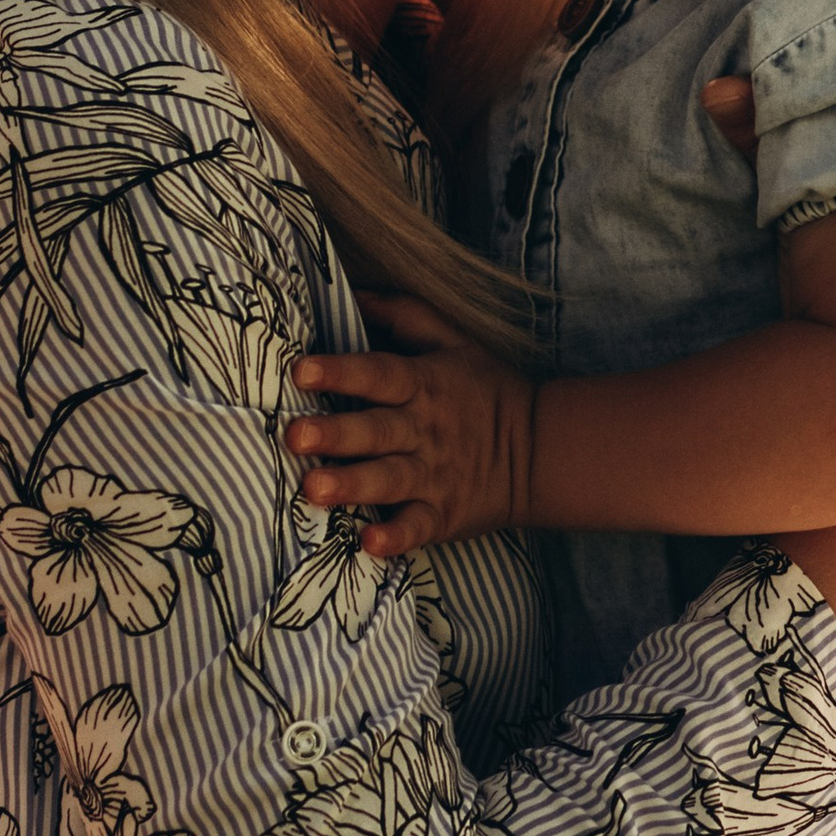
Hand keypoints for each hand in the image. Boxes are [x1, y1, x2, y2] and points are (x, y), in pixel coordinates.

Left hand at [284, 295, 535, 556]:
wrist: (541, 448)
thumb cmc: (484, 388)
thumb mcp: (452, 339)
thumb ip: (401, 313)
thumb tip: (350, 291)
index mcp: (424, 383)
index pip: (378, 373)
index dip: (341, 371)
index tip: (302, 370)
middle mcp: (425, 429)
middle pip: (376, 429)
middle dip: (334, 433)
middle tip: (294, 435)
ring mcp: (435, 474)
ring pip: (389, 479)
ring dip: (352, 485)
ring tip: (313, 488)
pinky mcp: (443, 514)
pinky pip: (418, 528)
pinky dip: (397, 539)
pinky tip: (370, 545)